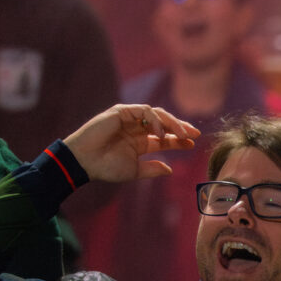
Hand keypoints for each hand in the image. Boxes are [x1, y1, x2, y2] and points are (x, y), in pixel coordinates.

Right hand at [63, 104, 197, 182]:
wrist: (85, 161)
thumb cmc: (105, 167)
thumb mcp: (134, 170)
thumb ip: (152, 169)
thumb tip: (170, 170)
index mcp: (139, 142)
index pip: (164, 138)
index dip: (179, 140)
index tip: (193, 144)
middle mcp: (136, 128)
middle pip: (164, 124)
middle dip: (180, 127)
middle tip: (194, 134)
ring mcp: (129, 119)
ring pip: (157, 114)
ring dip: (172, 123)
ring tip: (182, 135)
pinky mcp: (122, 111)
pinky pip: (144, 111)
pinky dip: (155, 120)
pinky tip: (160, 134)